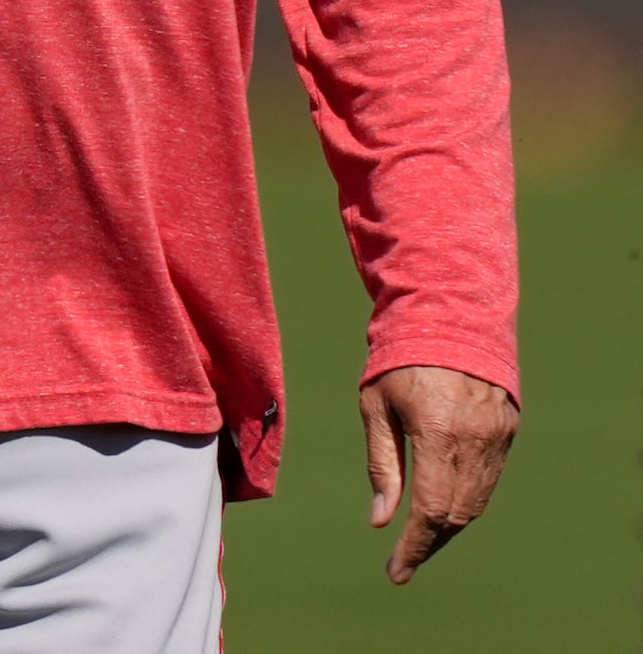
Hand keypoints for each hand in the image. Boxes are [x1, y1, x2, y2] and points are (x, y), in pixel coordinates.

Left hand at [361, 365, 517, 583]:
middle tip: (404, 558)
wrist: (448, 311)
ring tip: (420, 538)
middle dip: (430, 542)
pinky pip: (488, 479)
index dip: (414, 546)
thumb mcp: (376, 405)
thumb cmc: (399, 356)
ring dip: (449, 525)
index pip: (431, 510)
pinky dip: (468, 499)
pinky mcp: (507, 428)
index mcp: (438, 431)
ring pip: (477, 501)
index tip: (396, 571)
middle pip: (457, 514)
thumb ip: (382, 464)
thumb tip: (380, 520)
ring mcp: (497, 435)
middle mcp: (475, 438)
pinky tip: (445, 505)